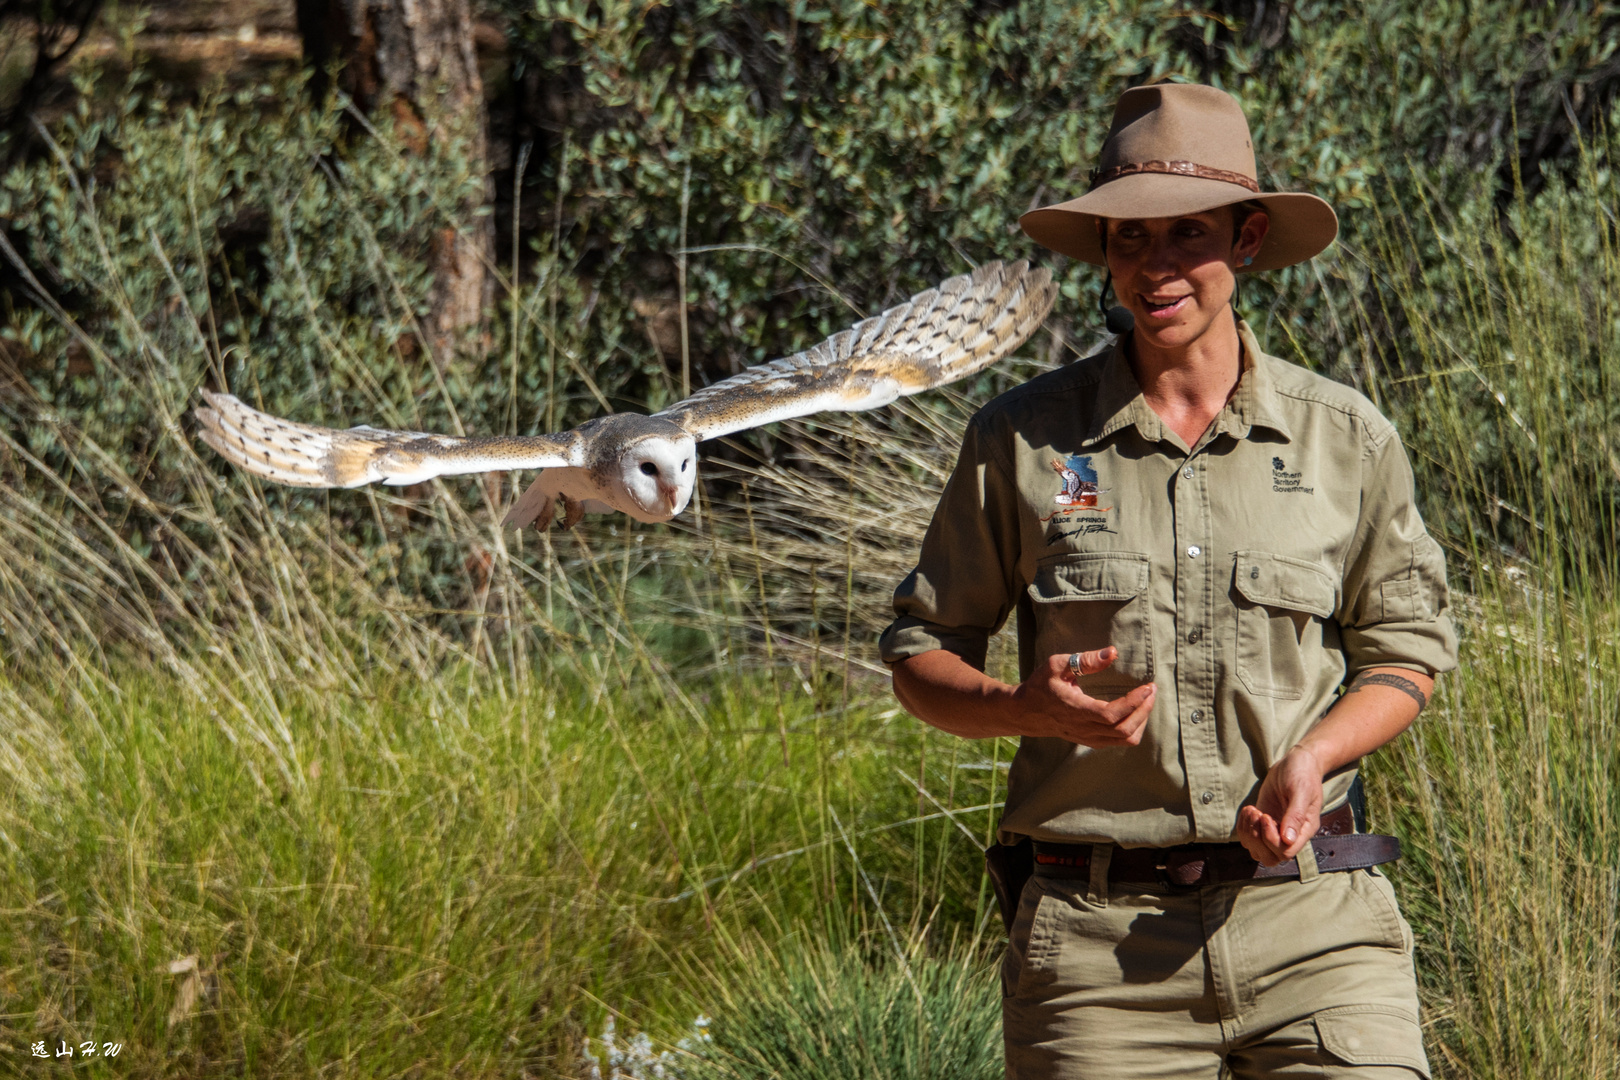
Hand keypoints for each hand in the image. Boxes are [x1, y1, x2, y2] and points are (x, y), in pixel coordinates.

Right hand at [1009, 647, 1155, 747]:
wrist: (1024, 712)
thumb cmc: (1040, 685)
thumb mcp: (1057, 665)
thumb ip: (1084, 660)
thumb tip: (1112, 652)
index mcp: (1076, 710)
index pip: (1112, 715)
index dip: (1134, 703)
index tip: (1148, 687)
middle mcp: (1083, 728)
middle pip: (1124, 730)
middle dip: (1144, 710)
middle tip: (1152, 691)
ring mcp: (1087, 737)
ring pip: (1124, 740)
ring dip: (1141, 721)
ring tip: (1146, 701)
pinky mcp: (1089, 740)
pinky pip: (1118, 741)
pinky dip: (1132, 728)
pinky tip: (1135, 712)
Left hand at [1236, 745, 1325, 865]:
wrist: (1297, 762)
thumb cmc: (1303, 774)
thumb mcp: (1301, 791)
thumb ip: (1295, 816)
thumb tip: (1288, 840)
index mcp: (1304, 830)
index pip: (1285, 852)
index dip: (1270, 839)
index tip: (1266, 816)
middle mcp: (1290, 835)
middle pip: (1270, 858)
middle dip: (1257, 839)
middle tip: (1257, 814)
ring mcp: (1275, 830)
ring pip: (1257, 850)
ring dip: (1248, 832)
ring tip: (1252, 810)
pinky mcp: (1263, 822)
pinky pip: (1249, 837)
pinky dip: (1243, 826)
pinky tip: (1249, 809)